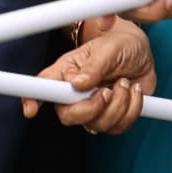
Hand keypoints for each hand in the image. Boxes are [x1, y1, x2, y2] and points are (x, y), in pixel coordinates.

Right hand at [22, 16, 150, 133]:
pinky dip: (133, 109)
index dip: (32, 99)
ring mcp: (94, 107)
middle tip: (107, 90)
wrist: (140, 52)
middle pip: (68, 116)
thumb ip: (93, 67)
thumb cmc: (119, 45)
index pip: (42, 87)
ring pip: (97, 125)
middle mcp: (76, 93)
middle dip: (91, 108)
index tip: (31, 110)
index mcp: (67, 72)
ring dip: (118, 105)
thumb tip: (78, 84)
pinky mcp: (112, 116)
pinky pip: (119, 127)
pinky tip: (134, 91)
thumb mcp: (108, 49)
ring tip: (125, 83)